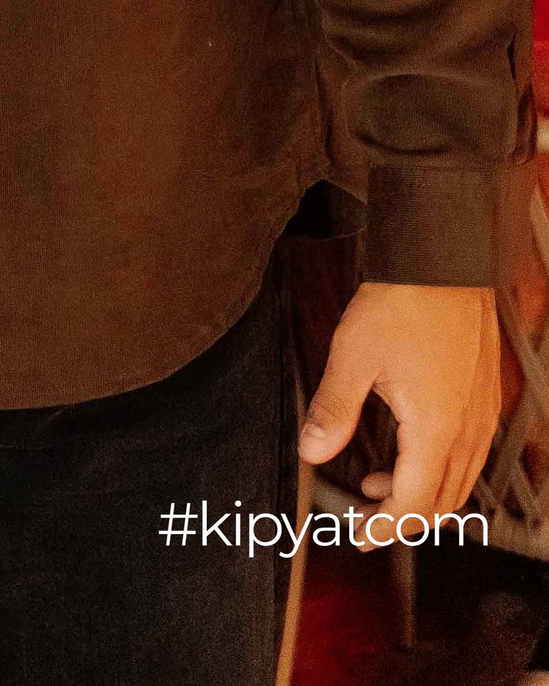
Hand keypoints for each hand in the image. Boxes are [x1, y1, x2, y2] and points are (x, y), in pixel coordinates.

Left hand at [298, 280, 499, 531]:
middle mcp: (468, 430)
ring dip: (422, 494)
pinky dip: (440, 468)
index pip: (412, 503)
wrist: (443, 261)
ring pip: (459, 481)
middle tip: (366, 517)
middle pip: (443, 503)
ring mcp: (482, 415)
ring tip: (378, 482)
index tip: (359, 536)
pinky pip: (468, 454)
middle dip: (403, 518)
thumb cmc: (402, 302)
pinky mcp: (485, 398)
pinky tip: (409, 448)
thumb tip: (313, 452)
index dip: (384, 526)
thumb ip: (334, 410)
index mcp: (436, 429)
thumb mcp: (353, 356)